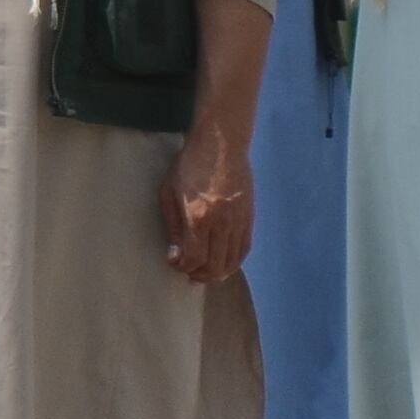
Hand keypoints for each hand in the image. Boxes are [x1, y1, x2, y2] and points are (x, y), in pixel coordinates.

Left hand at [160, 123, 253, 283]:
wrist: (222, 144)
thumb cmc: (189, 165)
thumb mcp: (169, 194)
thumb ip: (173, 227)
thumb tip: (175, 256)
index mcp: (199, 218)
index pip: (194, 258)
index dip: (183, 266)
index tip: (174, 263)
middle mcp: (222, 224)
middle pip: (214, 265)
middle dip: (199, 274)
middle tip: (188, 273)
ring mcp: (239, 221)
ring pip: (231, 261)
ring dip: (217, 272)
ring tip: (204, 273)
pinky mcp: (249, 217)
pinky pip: (244, 248)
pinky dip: (234, 261)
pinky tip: (224, 264)